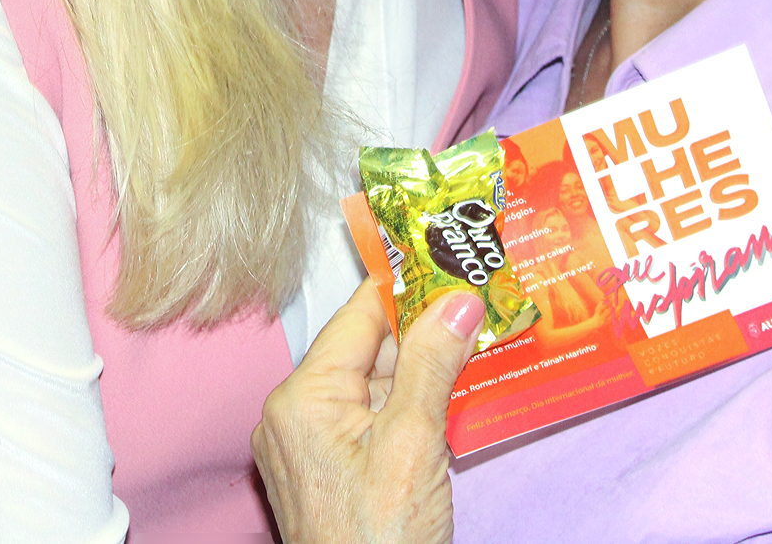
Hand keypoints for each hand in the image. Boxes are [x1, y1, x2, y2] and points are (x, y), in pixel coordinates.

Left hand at [252, 279, 483, 543]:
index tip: (450, 257)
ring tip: (476, 337)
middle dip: (421, 329)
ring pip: (371, 386)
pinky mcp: (329, 473)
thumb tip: (457, 299)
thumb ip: (432, 365)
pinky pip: (370, 421)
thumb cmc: (380, 539)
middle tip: (478, 298)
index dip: (407, 286)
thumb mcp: (414, 443)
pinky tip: (451, 396)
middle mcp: (294, 415)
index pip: (358, 317)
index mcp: (302, 397)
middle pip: (365, 350)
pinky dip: (409, 407)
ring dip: (421, 369)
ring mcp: (308, 447)